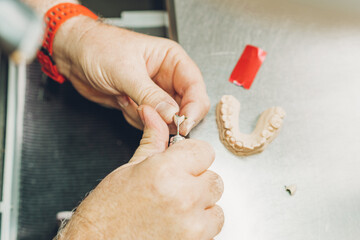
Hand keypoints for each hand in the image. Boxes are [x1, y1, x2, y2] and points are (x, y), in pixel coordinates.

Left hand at [53, 16, 209, 134]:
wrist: (74, 55)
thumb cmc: (99, 47)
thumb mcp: (126, 71)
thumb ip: (150, 95)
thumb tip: (172, 114)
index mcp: (172, 60)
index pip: (195, 87)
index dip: (194, 108)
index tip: (184, 123)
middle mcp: (166, 78)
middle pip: (185, 106)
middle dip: (171, 118)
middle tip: (156, 120)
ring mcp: (154, 93)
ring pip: (166, 118)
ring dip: (149, 118)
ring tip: (129, 101)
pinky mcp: (141, 104)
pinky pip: (149, 122)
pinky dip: (136, 119)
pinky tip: (122, 102)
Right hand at [58, 105, 223, 239]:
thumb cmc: (107, 213)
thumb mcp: (129, 170)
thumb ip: (153, 141)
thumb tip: (153, 113)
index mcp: (165, 171)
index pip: (205, 151)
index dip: (193, 156)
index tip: (184, 162)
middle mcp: (183, 197)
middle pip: (213, 178)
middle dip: (197, 180)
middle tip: (176, 188)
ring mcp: (192, 224)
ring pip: (216, 204)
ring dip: (201, 205)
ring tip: (176, 208)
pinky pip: (213, 226)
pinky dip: (200, 224)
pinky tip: (178, 223)